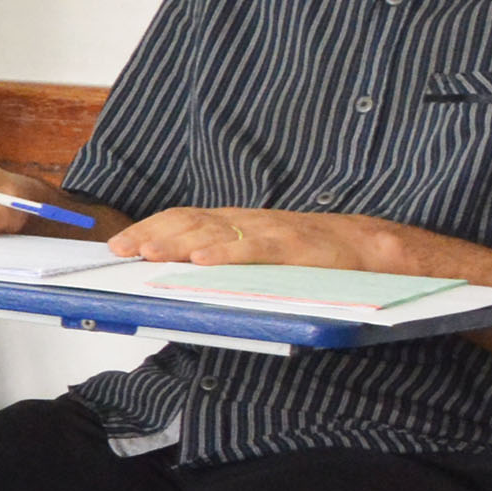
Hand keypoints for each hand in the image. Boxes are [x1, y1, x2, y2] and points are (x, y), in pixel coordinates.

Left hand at [110, 206, 397, 270]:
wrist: (372, 247)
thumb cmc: (314, 253)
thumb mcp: (261, 250)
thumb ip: (228, 254)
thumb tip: (183, 271)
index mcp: (239, 222)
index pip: (184, 219)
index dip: (150, 229)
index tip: (118, 244)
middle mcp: (250, 221)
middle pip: (190, 223)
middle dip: (152, 235)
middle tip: (121, 250)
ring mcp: (272, 232)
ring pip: (217, 233)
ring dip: (179, 243)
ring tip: (150, 254)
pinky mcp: (296, 247)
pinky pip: (256, 249)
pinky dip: (227, 253)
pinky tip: (203, 261)